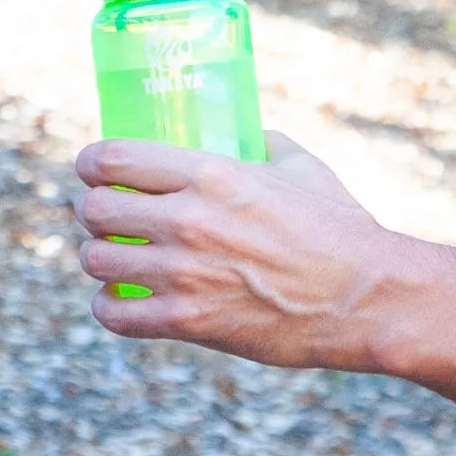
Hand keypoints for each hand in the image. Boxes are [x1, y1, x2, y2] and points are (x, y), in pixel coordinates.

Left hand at [73, 133, 422, 369]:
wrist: (364, 298)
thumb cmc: (339, 228)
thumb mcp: (302, 167)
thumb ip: (264, 144)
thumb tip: (246, 133)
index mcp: (210, 173)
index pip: (114, 158)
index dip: (91, 163)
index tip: (91, 169)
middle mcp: (186, 219)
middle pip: (96, 209)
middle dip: (93, 211)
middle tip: (104, 217)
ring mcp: (183, 273)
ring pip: (97, 261)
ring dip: (99, 259)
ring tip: (113, 259)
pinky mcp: (188, 321)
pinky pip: (115, 315)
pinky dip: (110, 308)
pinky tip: (120, 303)